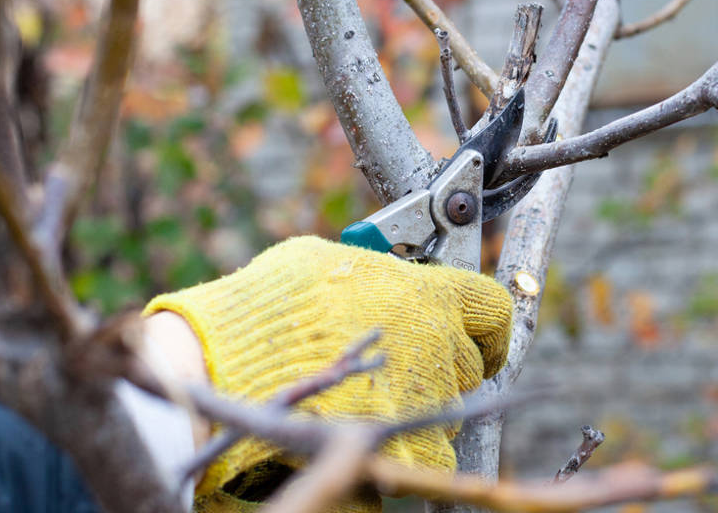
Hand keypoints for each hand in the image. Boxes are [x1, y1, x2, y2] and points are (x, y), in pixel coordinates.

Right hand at [144, 236, 512, 503]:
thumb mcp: (327, 262)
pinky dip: (397, 449)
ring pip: (444, 412)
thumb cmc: (268, 308)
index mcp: (427, 295)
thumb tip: (386, 275)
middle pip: (468, 366)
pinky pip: (420, 454)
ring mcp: (422, 399)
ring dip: (418, 409)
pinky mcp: (400, 446)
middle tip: (401, 370)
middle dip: (441, 369)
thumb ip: (375, 274)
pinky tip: (359, 432)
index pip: (492, 309)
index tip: (480, 339)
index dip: (487, 328)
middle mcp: (436, 346)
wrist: (226, 366)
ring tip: (367, 401)